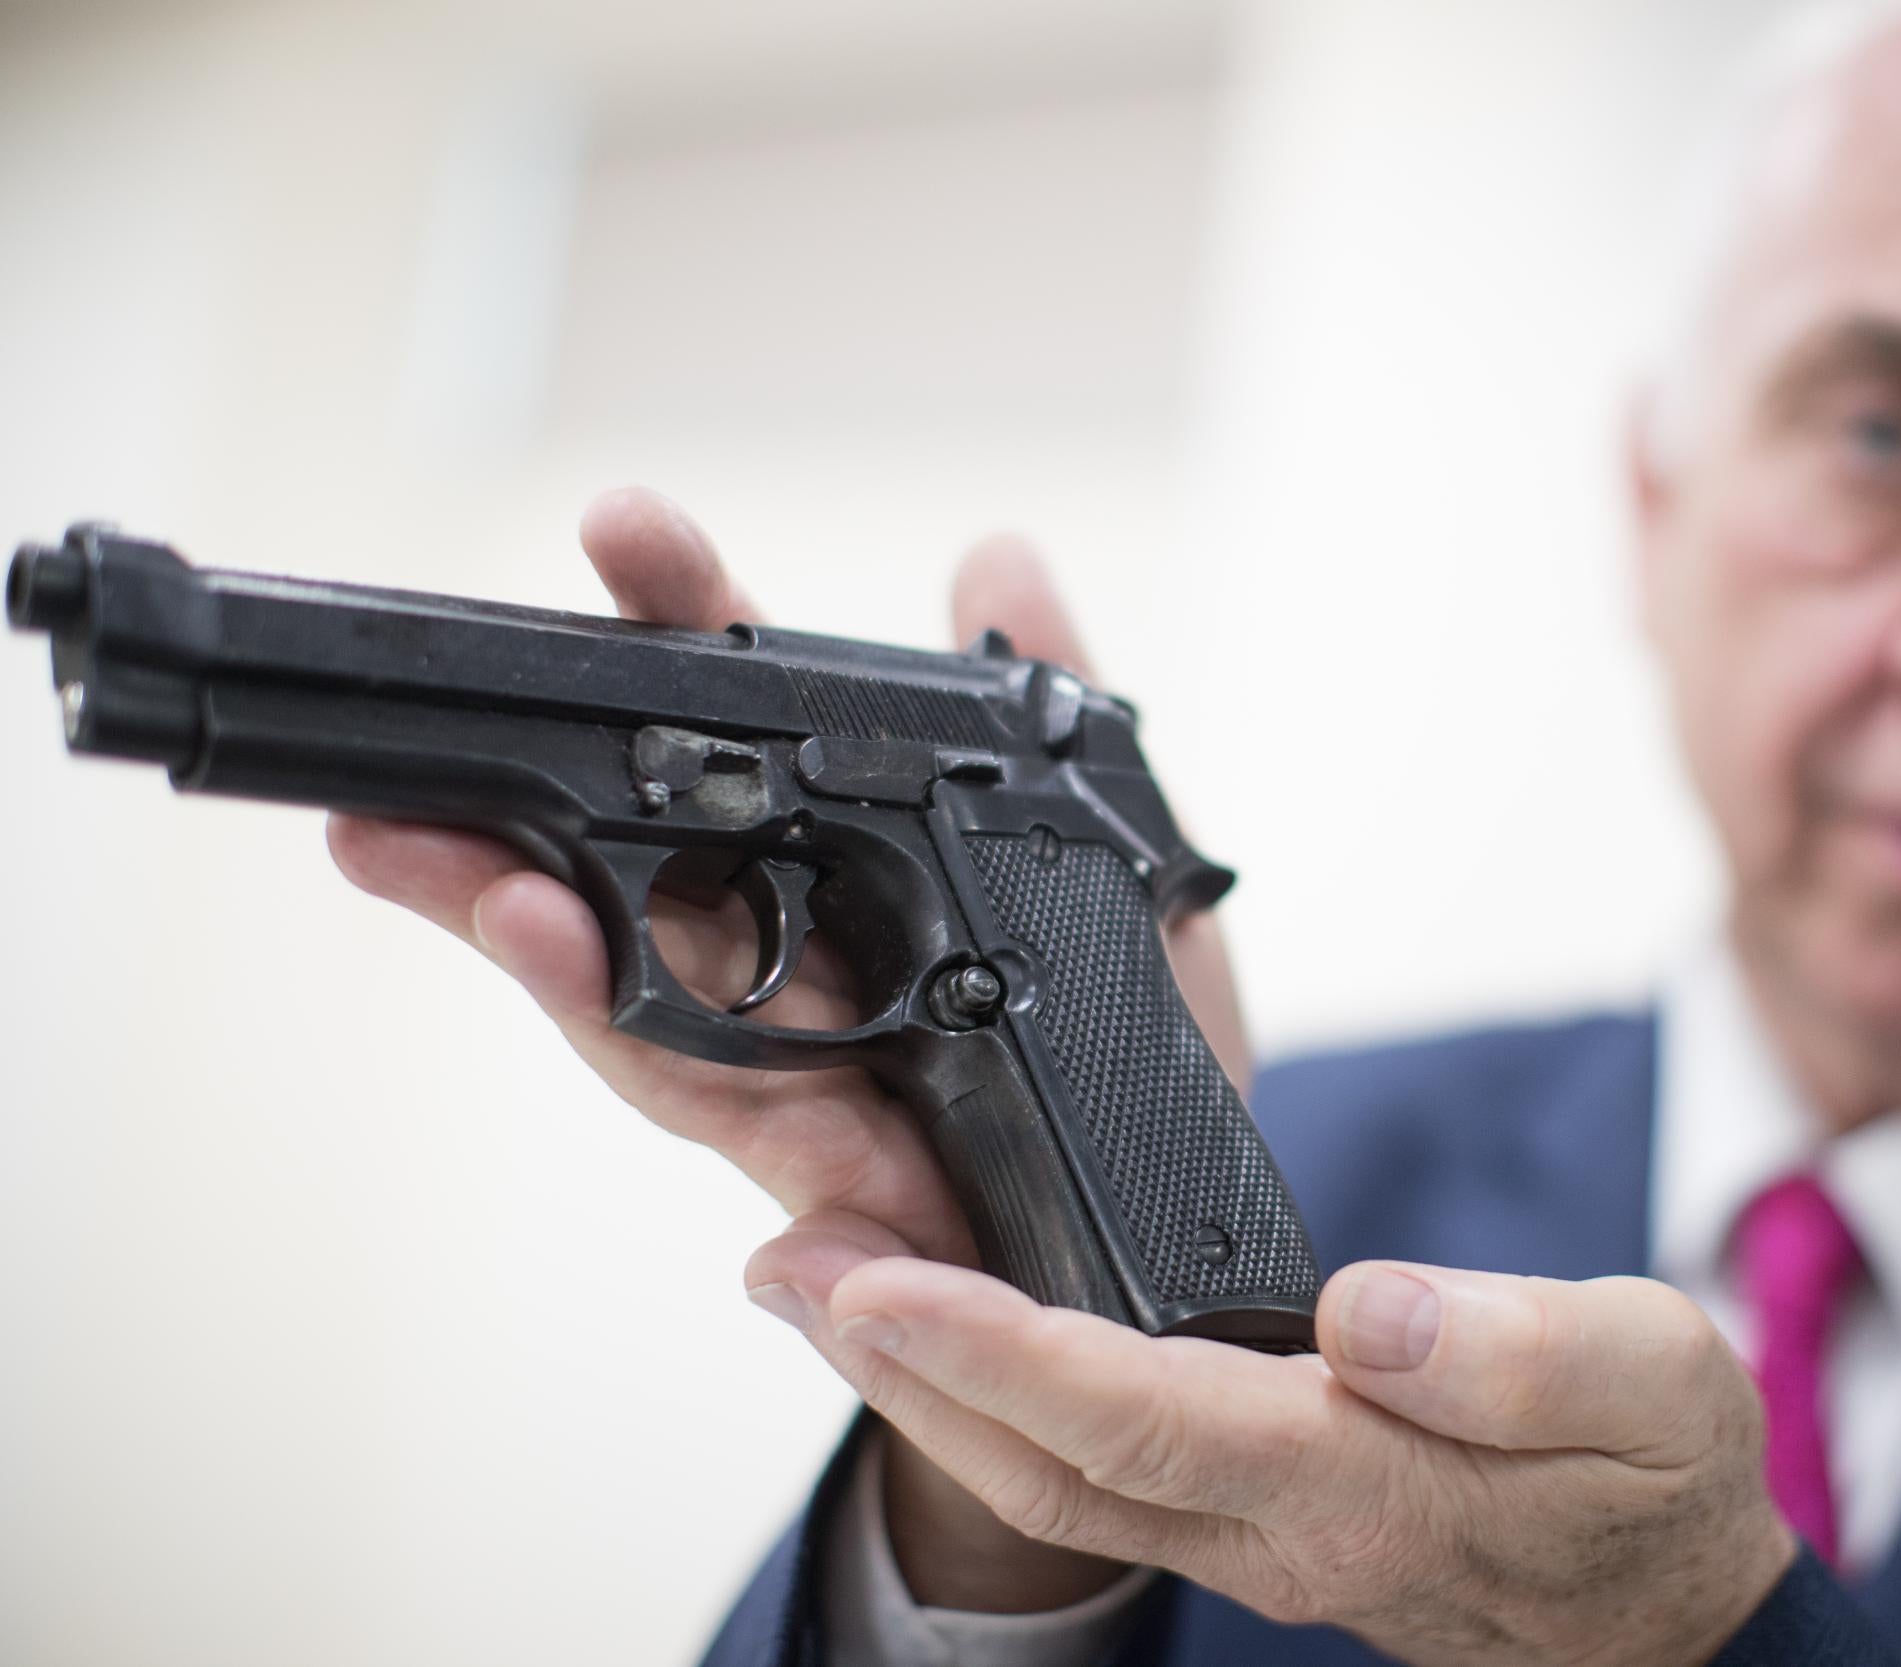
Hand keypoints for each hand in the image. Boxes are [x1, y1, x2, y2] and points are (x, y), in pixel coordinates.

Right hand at [328, 486, 1246, 1610]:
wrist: (1163, 1222)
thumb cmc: (1127, 1038)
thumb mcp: (1124, 861)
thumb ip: (1067, 721)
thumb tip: (1000, 556)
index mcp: (847, 863)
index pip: (746, 726)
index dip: (686, 631)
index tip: (627, 530)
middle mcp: (790, 972)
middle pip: (640, 886)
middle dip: (530, 827)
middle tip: (423, 767)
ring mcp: (806, 1098)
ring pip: (663, 1039)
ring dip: (577, 981)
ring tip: (513, 912)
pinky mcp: (854, 1207)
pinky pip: (796, 1198)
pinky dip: (777, 1217)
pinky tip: (758, 1219)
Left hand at [746, 1242, 1799, 1666]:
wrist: (1667, 1615)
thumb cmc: (1658, 1487)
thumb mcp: (1652, 1389)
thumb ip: (1520, 1355)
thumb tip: (1370, 1311)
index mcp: (1357, 1483)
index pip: (1140, 1419)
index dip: (997, 1351)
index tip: (880, 1281)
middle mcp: (1273, 1528)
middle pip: (1043, 1464)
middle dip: (898, 1366)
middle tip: (781, 1265)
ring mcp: (1251, 1536)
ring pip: (1049, 1475)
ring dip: (922, 1381)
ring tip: (822, 1285)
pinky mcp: (1250, 1515)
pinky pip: (1093, 1465)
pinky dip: (995, 1394)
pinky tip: (956, 1335)